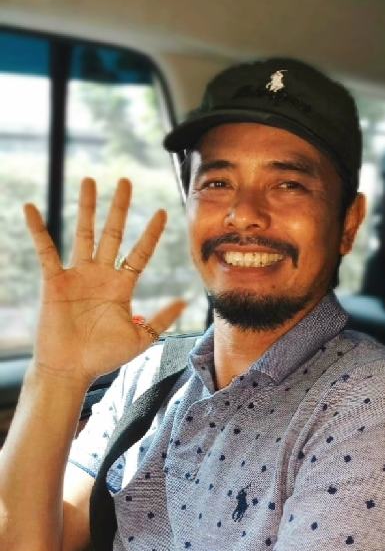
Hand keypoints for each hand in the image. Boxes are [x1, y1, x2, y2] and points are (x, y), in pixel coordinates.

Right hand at [24, 177, 184, 385]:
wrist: (71, 369)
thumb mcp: (141, 337)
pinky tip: (32, 208)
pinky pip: (46, 250)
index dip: (151, 232)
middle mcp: (101, 274)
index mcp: (122, 285)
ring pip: (83, 233)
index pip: (140, 252)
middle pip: (113, 233)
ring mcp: (77, 275)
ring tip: (90, 181)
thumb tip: (185, 300)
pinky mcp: (55, 280)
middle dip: (120, 207)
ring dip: (87, 207)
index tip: (163, 212)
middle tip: (126, 180)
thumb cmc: (104, 356)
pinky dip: (38, 229)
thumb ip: (162, 318)